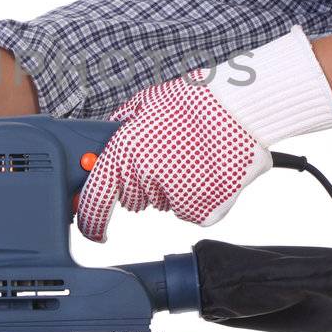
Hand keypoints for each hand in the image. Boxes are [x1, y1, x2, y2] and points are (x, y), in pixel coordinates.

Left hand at [74, 70, 271, 241]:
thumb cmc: (195, 101)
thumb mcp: (145, 102)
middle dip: (142, 183)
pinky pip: (192, 211)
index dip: (90, 220)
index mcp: (124, 152)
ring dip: (172, 187)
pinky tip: (208, 170)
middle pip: (133, 199)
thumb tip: (108, 134)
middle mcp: (145, 177)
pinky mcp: (203, 210)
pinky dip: (199, 196)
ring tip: (193, 156)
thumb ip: (122, 124)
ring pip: (163, 203)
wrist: (240, 109)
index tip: (93, 230)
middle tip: (165, 157)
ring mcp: (175, 197)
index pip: (96, 200)